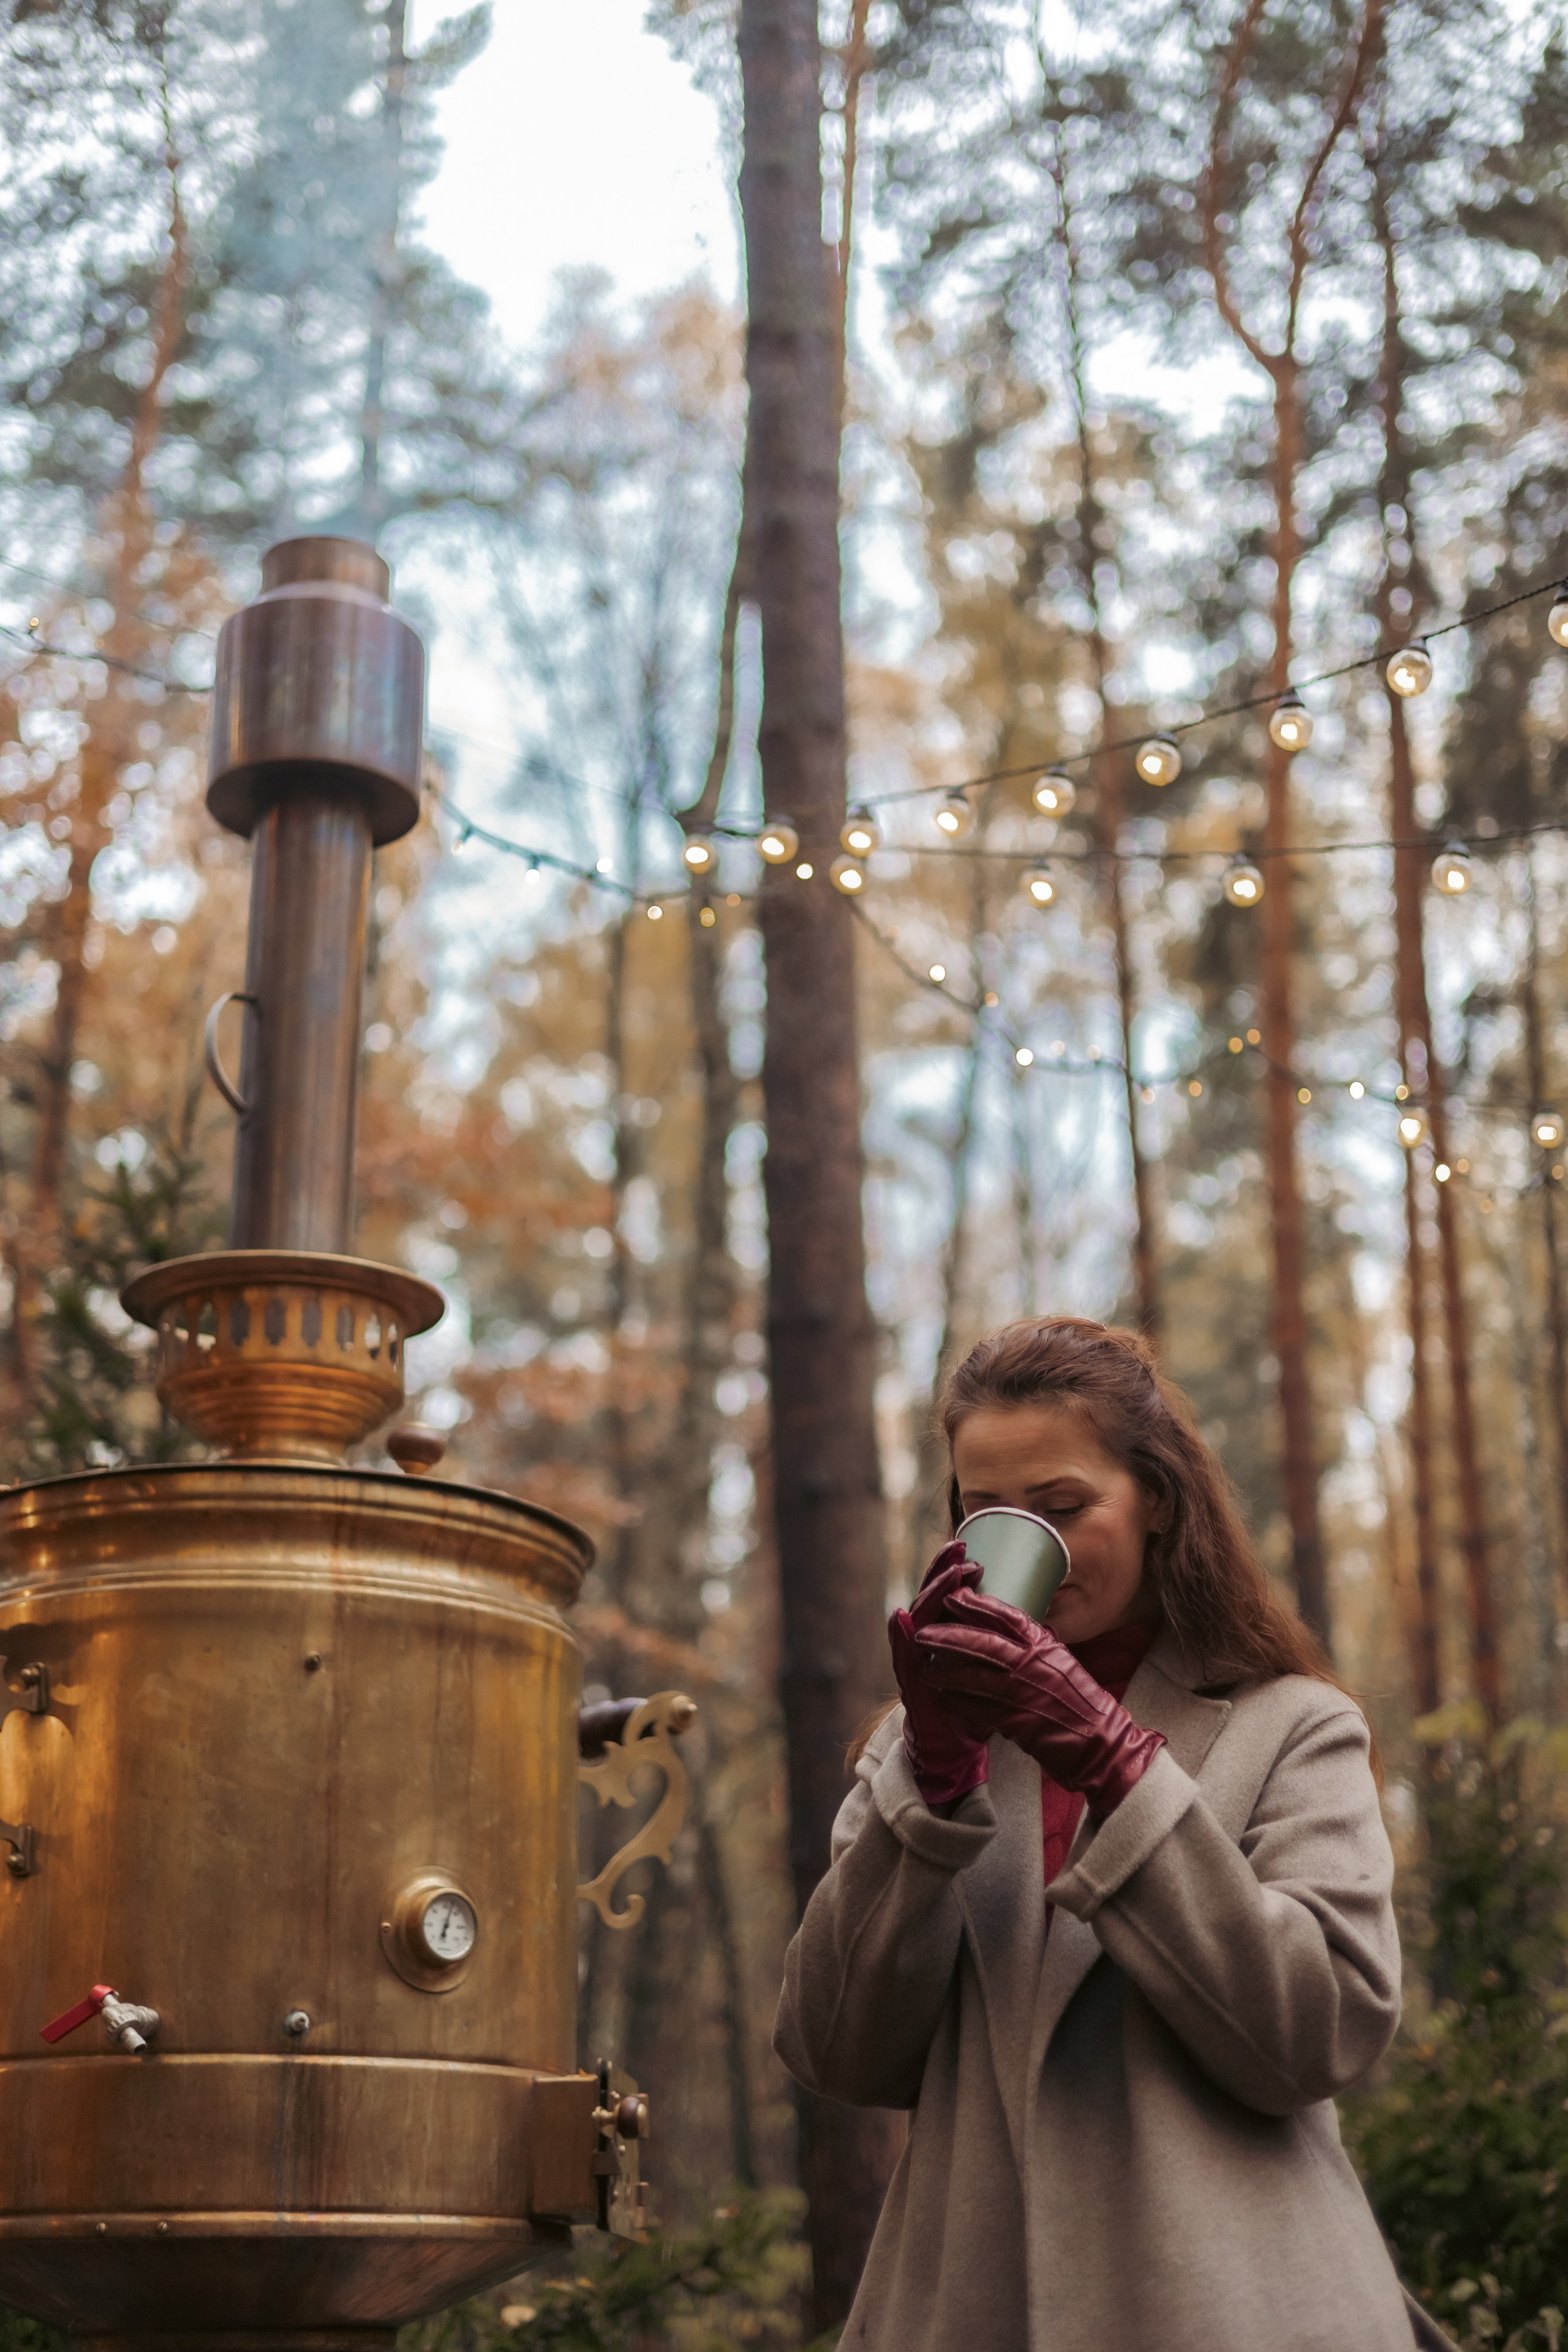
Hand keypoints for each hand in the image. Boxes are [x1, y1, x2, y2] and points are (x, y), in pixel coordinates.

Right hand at [889, 1541, 990, 1806]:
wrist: (954, 1745)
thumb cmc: (975, 1702)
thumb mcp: (991, 1666)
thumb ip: (999, 1641)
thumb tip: (1029, 1616)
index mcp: (947, 1633)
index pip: (948, 1593)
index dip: (956, 1570)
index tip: (972, 1547)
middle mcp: (927, 1641)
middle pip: (931, 1597)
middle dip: (943, 1570)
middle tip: (959, 1547)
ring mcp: (915, 1660)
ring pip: (918, 1618)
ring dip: (931, 1593)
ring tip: (948, 1572)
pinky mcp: (910, 1683)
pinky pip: (901, 1655)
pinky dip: (898, 1635)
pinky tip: (900, 1616)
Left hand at [913, 1585, 1164, 1819]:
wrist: (1104, 1743)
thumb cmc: (1081, 1702)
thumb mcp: (1059, 1661)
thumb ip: (1034, 1644)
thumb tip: (1008, 1626)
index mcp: (1045, 1645)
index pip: (1006, 1616)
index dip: (977, 1604)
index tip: (953, 1595)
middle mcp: (1034, 1664)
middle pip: (982, 1643)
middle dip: (948, 1636)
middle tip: (923, 1632)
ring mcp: (1024, 1693)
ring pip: (974, 1676)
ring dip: (945, 1671)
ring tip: (923, 1668)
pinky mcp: (1018, 1722)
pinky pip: (978, 1708)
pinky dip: (957, 1702)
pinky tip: (941, 1698)